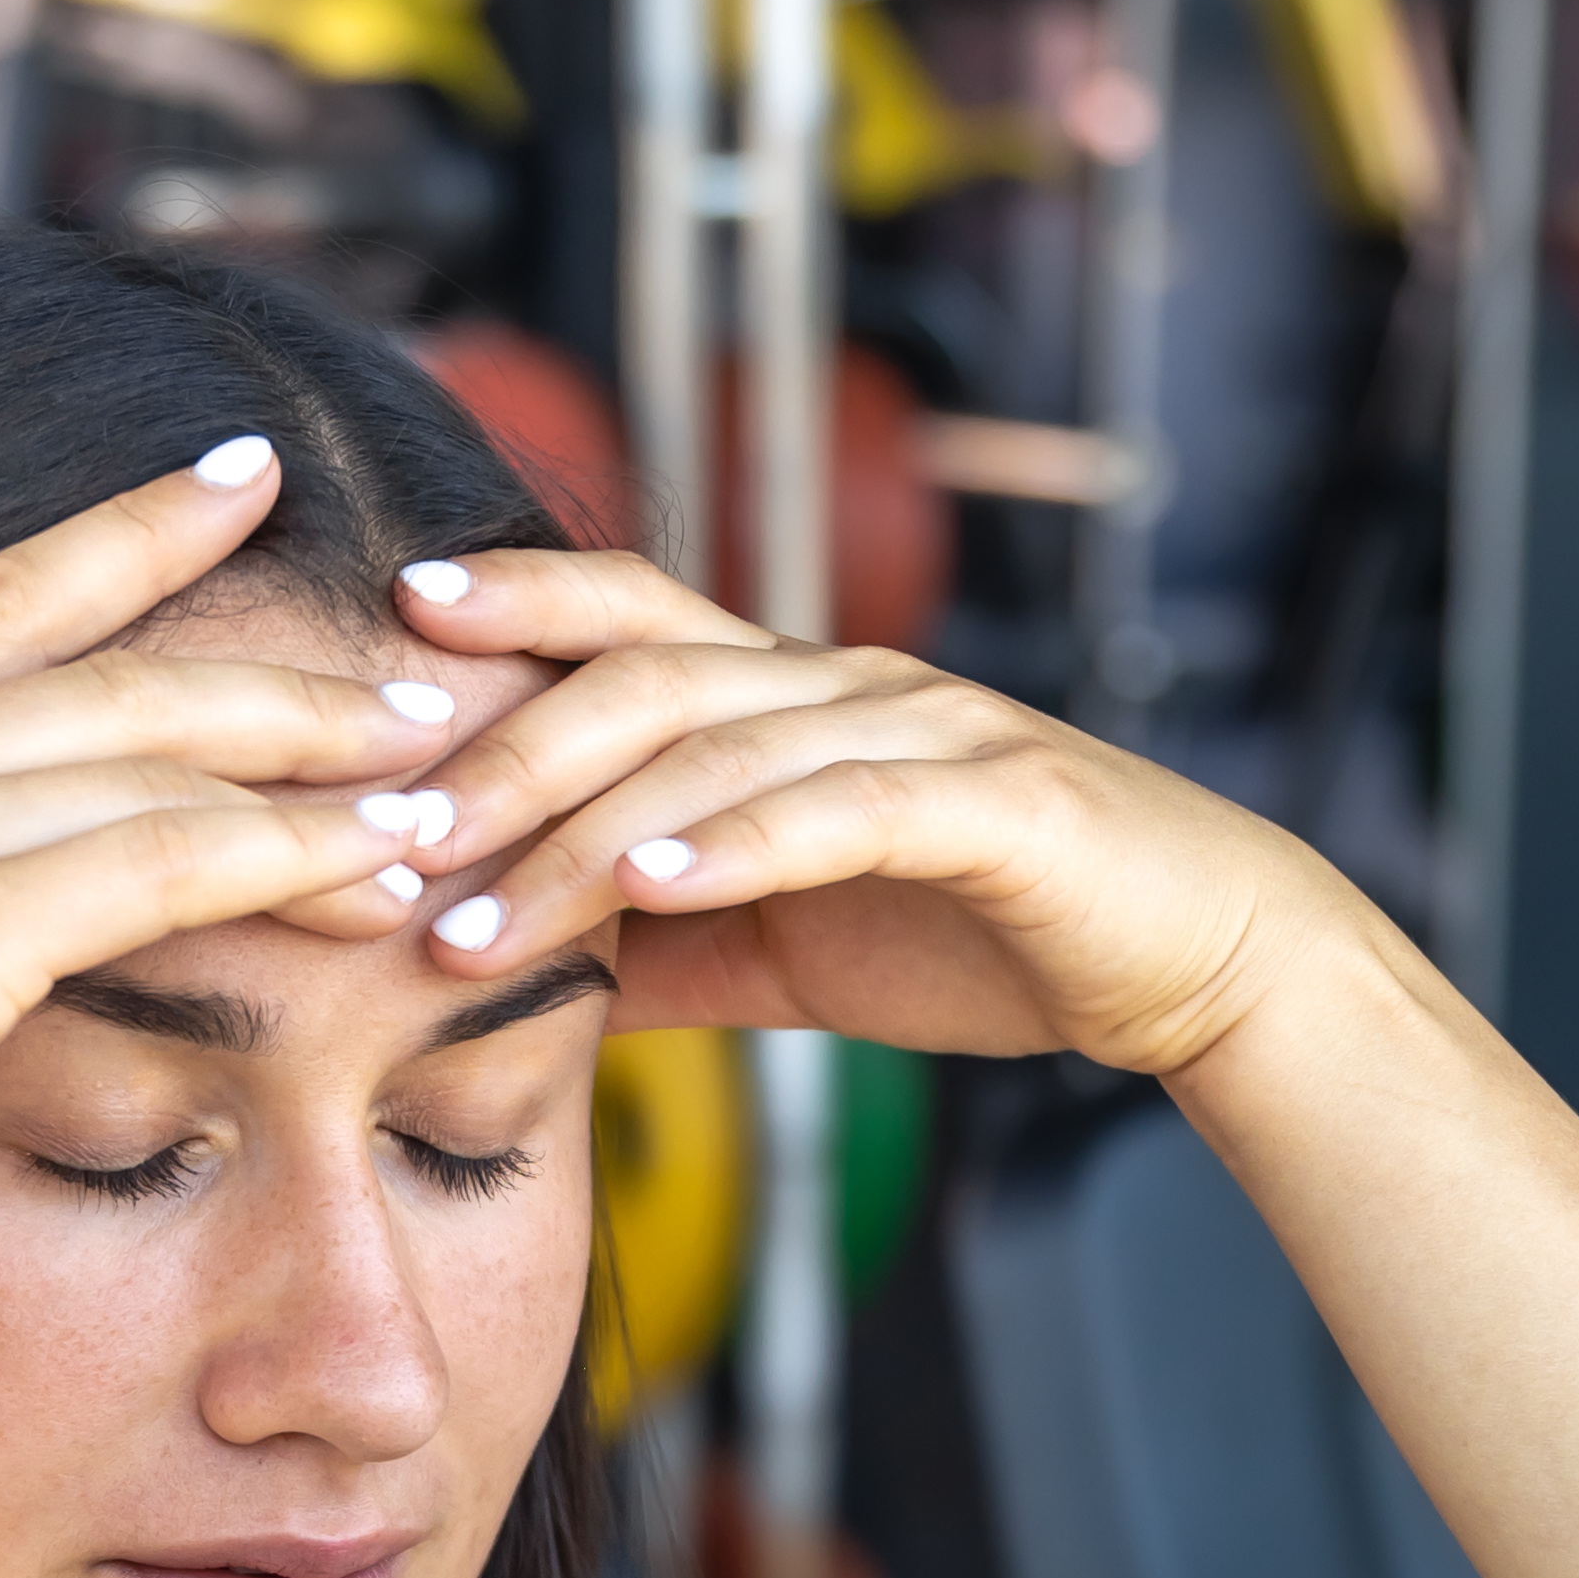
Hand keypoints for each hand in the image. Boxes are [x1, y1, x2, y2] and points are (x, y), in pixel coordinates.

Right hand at [0, 445, 464, 1259]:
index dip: (118, 536)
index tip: (229, 479)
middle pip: (107, 661)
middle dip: (270, 647)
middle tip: (409, 641)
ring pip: (160, 749)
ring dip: (317, 755)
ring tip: (442, 767)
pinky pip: (167, 857)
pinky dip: (292, 853)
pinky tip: (385, 867)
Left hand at [377, 552, 1350, 1081]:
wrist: (1191, 962)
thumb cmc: (983, 935)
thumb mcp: (780, 948)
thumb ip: (654, 944)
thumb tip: (502, 975)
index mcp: (794, 697)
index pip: (631, 617)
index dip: (516, 601)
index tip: (387, 626)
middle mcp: (848, 683)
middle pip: (644, 673)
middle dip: (503, 753)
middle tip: (391, 837)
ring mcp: (924, 731)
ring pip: (722, 746)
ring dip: (584, 834)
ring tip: (474, 917)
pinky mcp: (995, 805)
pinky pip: (844, 806)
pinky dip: (740, 841)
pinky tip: (656, 883)